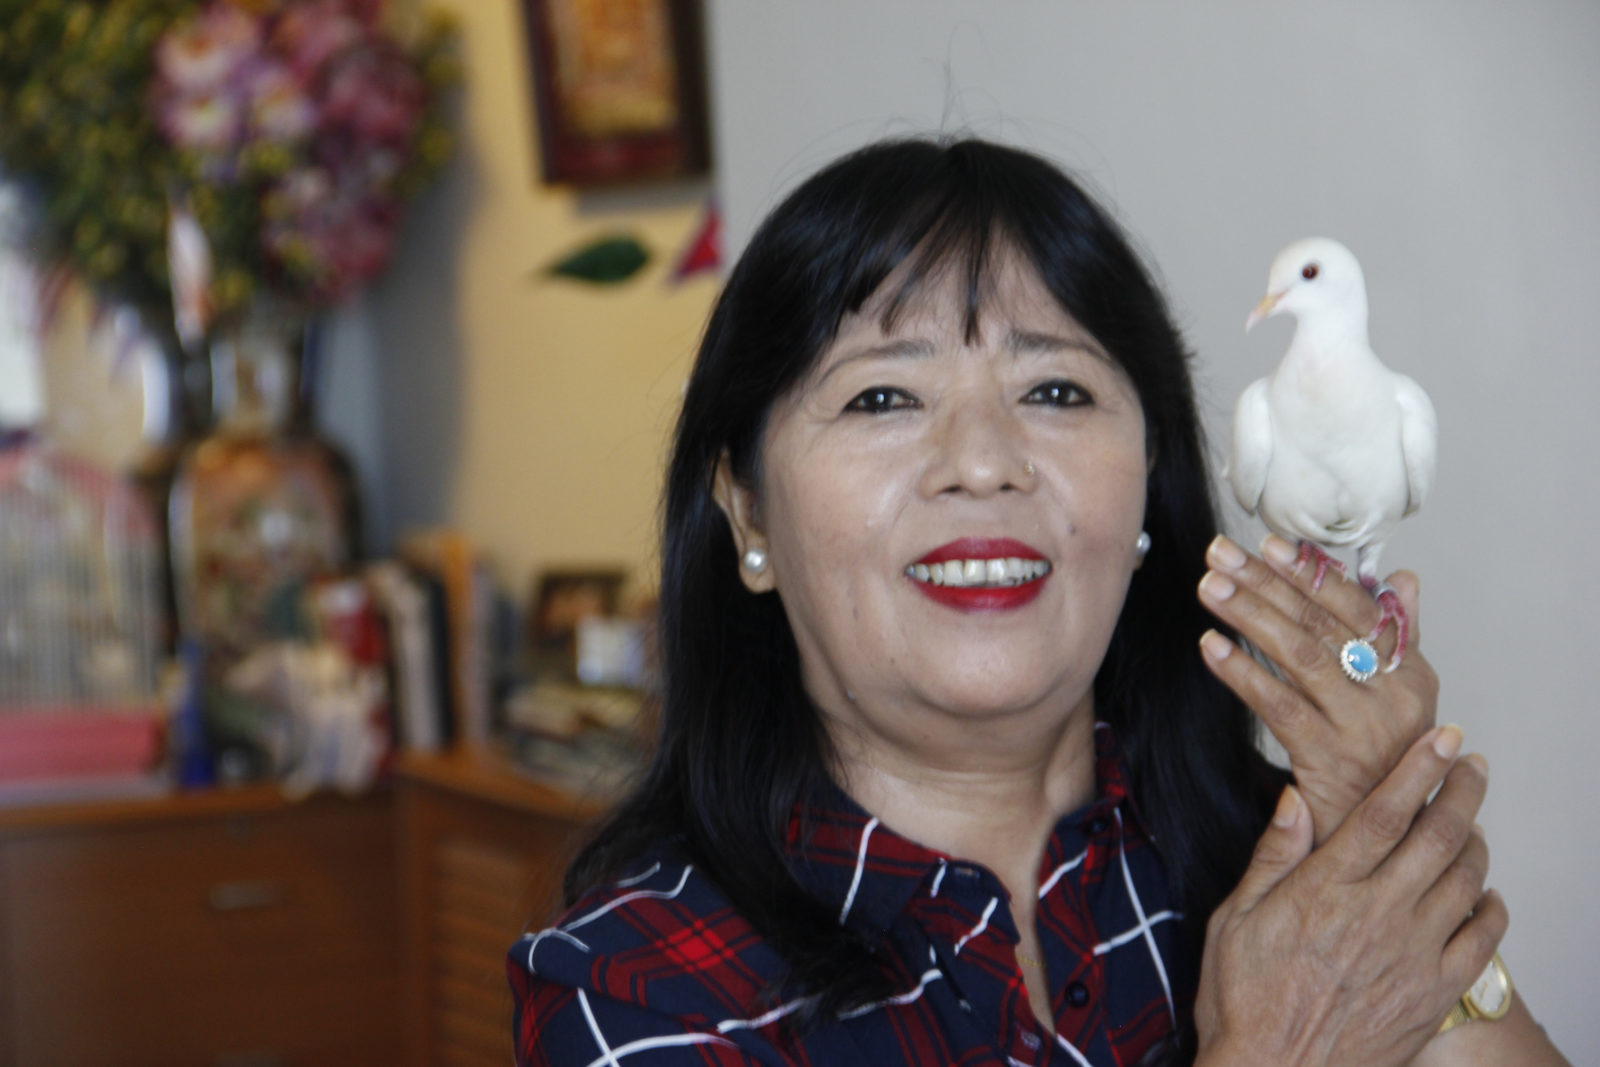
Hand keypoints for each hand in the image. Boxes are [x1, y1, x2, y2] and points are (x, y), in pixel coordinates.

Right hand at [1194, 728, 1504, 1066]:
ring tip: (1471, 824)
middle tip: (1472, 764)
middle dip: (1462, 791)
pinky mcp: (1433, 993)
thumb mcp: (1234, 918)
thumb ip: (1273, 856)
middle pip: (1438, 836)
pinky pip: (1482, 939)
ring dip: (1475, 842)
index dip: (1419, 769)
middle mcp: (1378, 915)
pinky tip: (1481, 894)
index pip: (1385, 812)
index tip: (1442, 739)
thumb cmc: (1244, 999)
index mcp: (1326, 889)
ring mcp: (1413, 955)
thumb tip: (1294, 799)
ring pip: (1466, 880)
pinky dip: (1490, 906)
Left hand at [1197, 533, 1435, 842]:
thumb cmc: (1385, 765)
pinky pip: (1279, 706)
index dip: (1312, 573)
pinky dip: (1242, 672)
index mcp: (1412, 674)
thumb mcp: (1404, 699)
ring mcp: (1363, 730)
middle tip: (1221, 554)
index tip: (1270, 544)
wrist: (1388, 843)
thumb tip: (1400, 577)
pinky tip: (1210, 647)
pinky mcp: (1329, 761)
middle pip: (1322, 626)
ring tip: (1210, 588)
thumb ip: (1401, 636)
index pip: (1359, 608)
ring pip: (1299, 658)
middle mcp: (1394, 698)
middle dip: (1266, 583)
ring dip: (1250, 616)